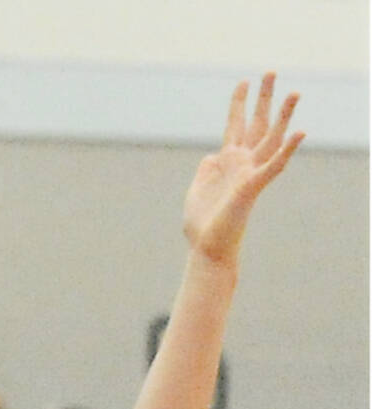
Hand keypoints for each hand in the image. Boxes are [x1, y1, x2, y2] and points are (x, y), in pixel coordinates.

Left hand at [183, 72, 303, 263]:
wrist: (206, 247)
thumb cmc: (202, 223)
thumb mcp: (198, 188)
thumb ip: (206, 169)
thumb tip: (212, 155)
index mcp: (227, 162)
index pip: (235, 125)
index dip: (238, 103)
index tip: (244, 81)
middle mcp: (242, 163)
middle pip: (256, 124)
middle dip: (263, 98)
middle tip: (271, 71)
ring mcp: (249, 173)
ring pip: (271, 140)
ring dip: (283, 116)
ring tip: (294, 92)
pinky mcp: (252, 187)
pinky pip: (273, 166)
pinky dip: (287, 150)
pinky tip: (300, 133)